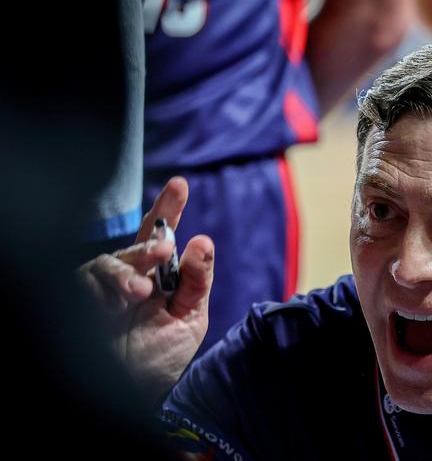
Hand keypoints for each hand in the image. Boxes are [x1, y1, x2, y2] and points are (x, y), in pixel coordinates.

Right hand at [78, 177, 213, 401]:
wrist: (135, 392)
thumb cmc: (162, 356)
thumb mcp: (189, 318)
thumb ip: (197, 281)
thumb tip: (203, 240)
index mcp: (160, 276)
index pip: (163, 237)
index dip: (169, 208)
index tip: (179, 184)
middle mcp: (132, 276)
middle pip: (136, 243)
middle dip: (149, 242)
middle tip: (163, 248)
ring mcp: (105, 288)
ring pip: (110, 261)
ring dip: (126, 272)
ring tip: (140, 293)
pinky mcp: (82, 299)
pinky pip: (86, 281)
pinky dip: (102, 292)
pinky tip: (113, 309)